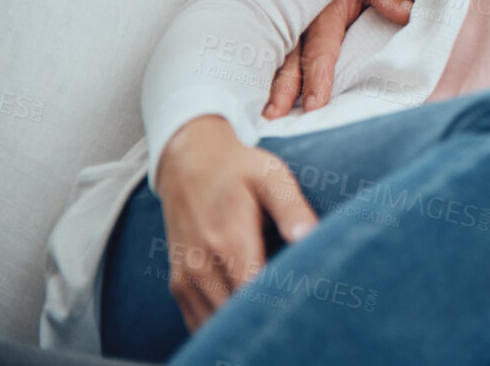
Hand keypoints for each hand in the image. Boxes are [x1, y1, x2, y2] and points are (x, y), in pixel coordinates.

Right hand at [154, 115, 318, 329]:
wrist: (189, 163)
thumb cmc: (239, 170)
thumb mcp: (272, 177)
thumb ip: (292, 209)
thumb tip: (310, 238)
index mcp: (229, 242)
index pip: (256, 296)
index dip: (281, 303)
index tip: (306, 300)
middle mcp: (202, 267)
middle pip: (236, 317)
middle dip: (265, 317)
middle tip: (296, 311)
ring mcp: (186, 279)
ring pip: (215, 325)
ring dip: (242, 326)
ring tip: (273, 313)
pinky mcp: (178, 285)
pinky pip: (198, 322)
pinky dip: (221, 325)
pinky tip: (245, 316)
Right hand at [264, 0, 411, 117]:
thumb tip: (407, 12)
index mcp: (322, 10)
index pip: (320, 49)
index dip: (317, 76)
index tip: (316, 104)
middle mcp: (298, 21)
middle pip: (290, 59)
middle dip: (283, 89)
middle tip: (274, 115)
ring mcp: (286, 28)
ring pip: (276, 60)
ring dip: (269, 87)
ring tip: (265, 115)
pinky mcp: (281, 32)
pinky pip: (270, 56)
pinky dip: (264, 76)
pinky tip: (257, 99)